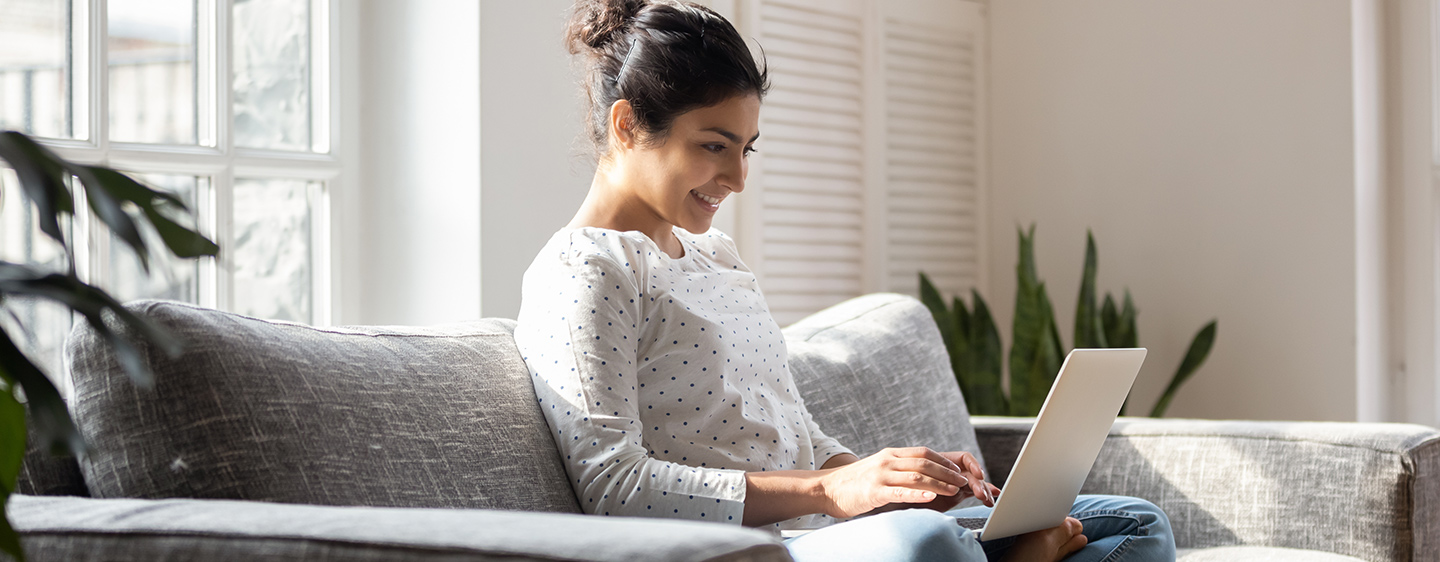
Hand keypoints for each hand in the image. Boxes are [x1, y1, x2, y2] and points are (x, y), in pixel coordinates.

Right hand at [859, 451, 999, 515]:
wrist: (826, 488)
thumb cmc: (854, 482)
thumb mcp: (878, 468)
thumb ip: (898, 469)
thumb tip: (921, 475)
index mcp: (890, 454)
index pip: (924, 452)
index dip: (944, 460)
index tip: (958, 469)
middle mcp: (887, 461)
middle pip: (924, 463)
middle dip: (947, 472)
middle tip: (964, 481)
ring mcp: (880, 475)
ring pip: (916, 476)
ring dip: (939, 483)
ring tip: (955, 490)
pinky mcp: (873, 492)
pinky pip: (900, 492)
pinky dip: (918, 494)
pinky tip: (931, 497)